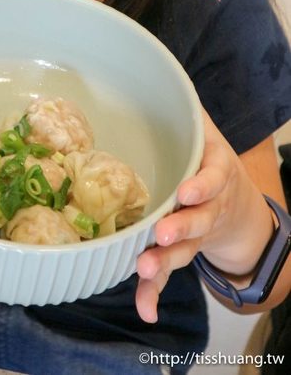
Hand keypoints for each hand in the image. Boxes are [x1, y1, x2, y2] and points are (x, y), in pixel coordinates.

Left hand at [134, 109, 271, 322]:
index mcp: (214, 172)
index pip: (213, 178)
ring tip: (144, 268)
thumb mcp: (205, 133)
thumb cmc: (208, 159)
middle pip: (199, 219)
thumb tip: (156, 72)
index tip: (186, 192)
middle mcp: (209, 205)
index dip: (201, 186)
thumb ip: (184, 110)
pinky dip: (155, 292)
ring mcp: (197, 232)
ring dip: (165, 261)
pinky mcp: (183, 251)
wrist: (238, 203)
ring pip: (184, 249)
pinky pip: (170, 273)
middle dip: (181, 229)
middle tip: (161, 234)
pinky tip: (144, 310)